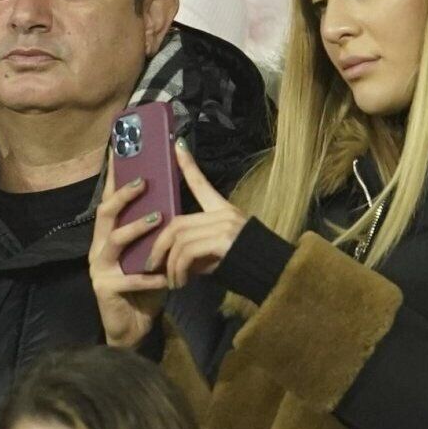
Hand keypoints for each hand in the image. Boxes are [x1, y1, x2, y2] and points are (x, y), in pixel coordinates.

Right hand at [89, 154, 167, 348]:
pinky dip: (149, 276)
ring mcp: (99, 268)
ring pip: (115, 241)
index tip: (120, 154)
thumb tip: (172, 202)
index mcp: (108, 236)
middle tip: (143, 181)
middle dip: (123, 196)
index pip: (109, 201)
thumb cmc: (145, 287)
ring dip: (137, 228)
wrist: (133, 328)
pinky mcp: (105, 288)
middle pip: (105, 214)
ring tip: (159, 219)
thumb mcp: (151, 255)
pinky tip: (166, 276)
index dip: (113, 179)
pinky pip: (128, 278)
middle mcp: (98, 248)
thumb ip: (155, 233)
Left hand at [146, 140, 248, 289]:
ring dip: (170, 264)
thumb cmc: (247, 267)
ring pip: (180, 239)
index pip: (201, 183)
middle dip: (159, 245)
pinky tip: (180, 283)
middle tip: (151, 265)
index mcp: (223, 211)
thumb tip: (172, 258)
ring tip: (171, 282)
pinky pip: (188, 252)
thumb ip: (196, 251)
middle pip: (177, 223)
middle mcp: (224, 213)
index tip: (177, 145)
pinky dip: (178, 270)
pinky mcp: (224, 239)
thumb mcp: (217, 255)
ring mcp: (224, 225)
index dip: (188, 164)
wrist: (275, 277)